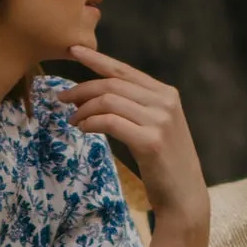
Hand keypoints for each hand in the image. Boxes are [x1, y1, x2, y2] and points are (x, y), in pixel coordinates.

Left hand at [61, 47, 208, 232]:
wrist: (184, 196)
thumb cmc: (164, 163)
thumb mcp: (156, 126)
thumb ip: (138, 106)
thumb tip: (99, 93)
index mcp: (166, 94)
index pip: (124, 70)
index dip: (97, 59)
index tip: (73, 50)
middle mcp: (165, 102)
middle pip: (112, 85)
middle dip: (82, 89)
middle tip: (63, 98)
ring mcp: (159, 121)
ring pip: (108, 101)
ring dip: (83, 109)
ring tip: (73, 120)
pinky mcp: (150, 141)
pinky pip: (109, 122)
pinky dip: (90, 123)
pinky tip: (83, 128)